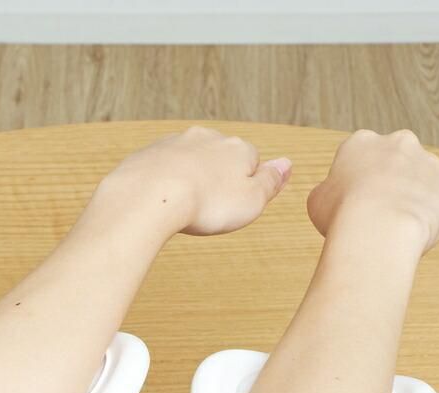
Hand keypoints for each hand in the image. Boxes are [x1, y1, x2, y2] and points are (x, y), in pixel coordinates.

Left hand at [100, 126, 292, 236]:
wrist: (152, 196)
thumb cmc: (205, 204)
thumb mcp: (252, 201)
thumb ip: (271, 182)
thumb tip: (287, 164)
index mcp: (238, 148)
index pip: (252, 162)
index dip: (247, 186)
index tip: (237, 205)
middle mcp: (209, 137)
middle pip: (221, 158)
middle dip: (218, 180)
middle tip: (212, 209)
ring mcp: (178, 142)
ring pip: (192, 161)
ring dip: (192, 179)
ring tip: (188, 206)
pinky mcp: (151, 152)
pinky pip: (165, 167)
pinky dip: (167, 181)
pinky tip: (164, 200)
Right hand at [307, 129, 438, 252]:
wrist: (378, 228)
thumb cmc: (342, 217)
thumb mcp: (317, 201)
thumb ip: (329, 192)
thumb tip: (332, 196)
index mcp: (363, 142)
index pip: (362, 159)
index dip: (357, 186)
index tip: (354, 206)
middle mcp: (401, 143)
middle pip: (398, 164)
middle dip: (392, 186)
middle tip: (379, 217)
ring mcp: (432, 164)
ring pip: (425, 184)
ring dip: (415, 202)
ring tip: (398, 230)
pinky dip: (437, 219)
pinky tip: (419, 234)